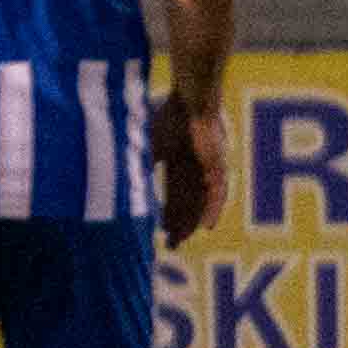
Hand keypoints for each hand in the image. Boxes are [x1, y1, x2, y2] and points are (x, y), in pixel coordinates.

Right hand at [152, 98, 224, 247]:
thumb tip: (129, 184)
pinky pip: (217, 194)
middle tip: (171, 245)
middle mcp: (195, 170)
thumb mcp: (149, 144)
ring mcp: (208, 169)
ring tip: (183, 240)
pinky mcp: (218, 167)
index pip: (173, 195)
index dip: (167, 214)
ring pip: (200, 203)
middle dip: (178, 225)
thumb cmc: (168, 116)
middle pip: (187, 204)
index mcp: (179, 163)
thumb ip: (143, 164)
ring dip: (192, 222)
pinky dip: (212, 211)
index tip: (160, 232)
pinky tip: (207, 227)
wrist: (191, 102)